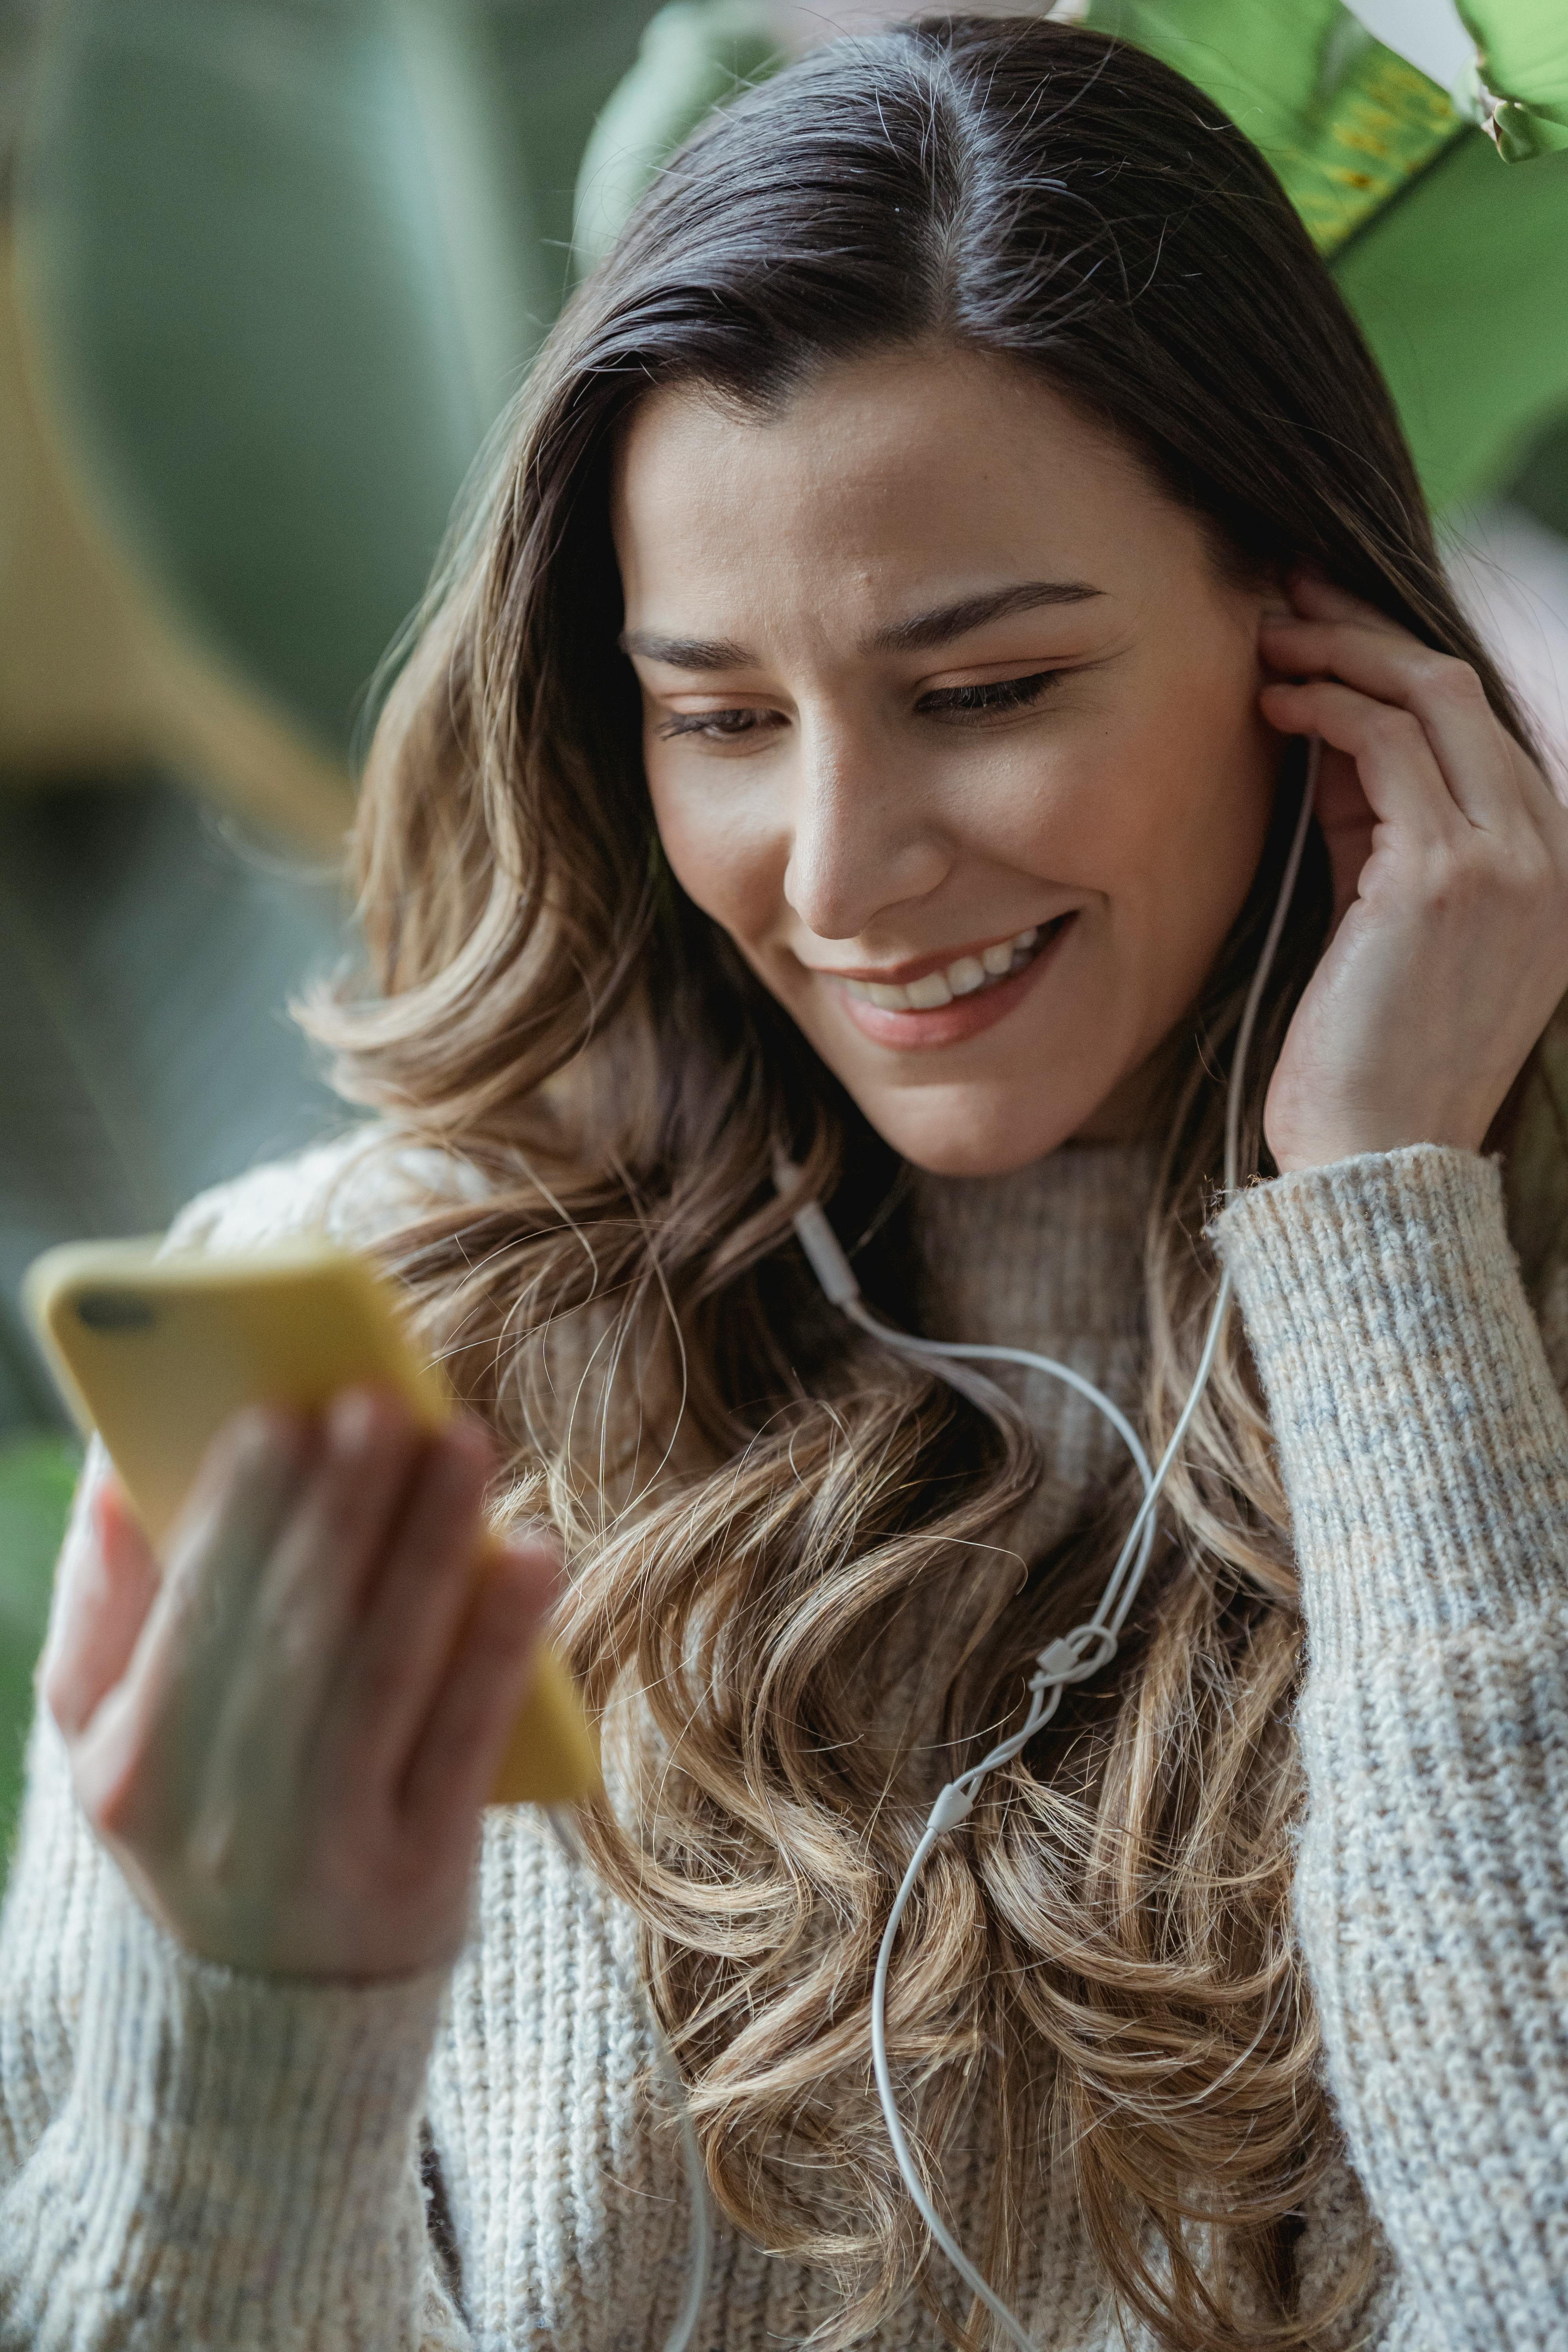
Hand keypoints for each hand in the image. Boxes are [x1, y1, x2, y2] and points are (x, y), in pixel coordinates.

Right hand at [40, 1393, 557, 1980]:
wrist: (264, 2016)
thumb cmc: (196, 1816)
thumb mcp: (111, 1739)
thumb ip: (103, 1609)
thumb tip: (113, 1476)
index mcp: (130, 1769)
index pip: (189, 1617)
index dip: (237, 1513)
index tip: (281, 1412)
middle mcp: (221, 1817)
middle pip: (292, 1632)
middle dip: (341, 1506)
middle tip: (384, 1402)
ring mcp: (326, 1852)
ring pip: (384, 1670)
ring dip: (428, 1546)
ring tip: (462, 1444)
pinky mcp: (421, 1877)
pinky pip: (467, 1738)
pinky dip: (502, 1640)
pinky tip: (531, 1556)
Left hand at [1257, 572, 1567, 1173]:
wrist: (1375, 1163)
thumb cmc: (1363, 1059)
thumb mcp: (1379, 918)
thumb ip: (1374, 827)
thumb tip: (1327, 733)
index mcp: (1544, 866)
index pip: (1475, 726)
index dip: (1393, 664)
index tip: (1323, 627)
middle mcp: (1546, 854)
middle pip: (1460, 689)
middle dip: (1367, 628)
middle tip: (1287, 598)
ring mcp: (1506, 860)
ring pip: (1429, 697)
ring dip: (1339, 652)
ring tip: (1265, 641)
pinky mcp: (1442, 876)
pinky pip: (1384, 746)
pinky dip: (1326, 707)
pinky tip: (1276, 702)